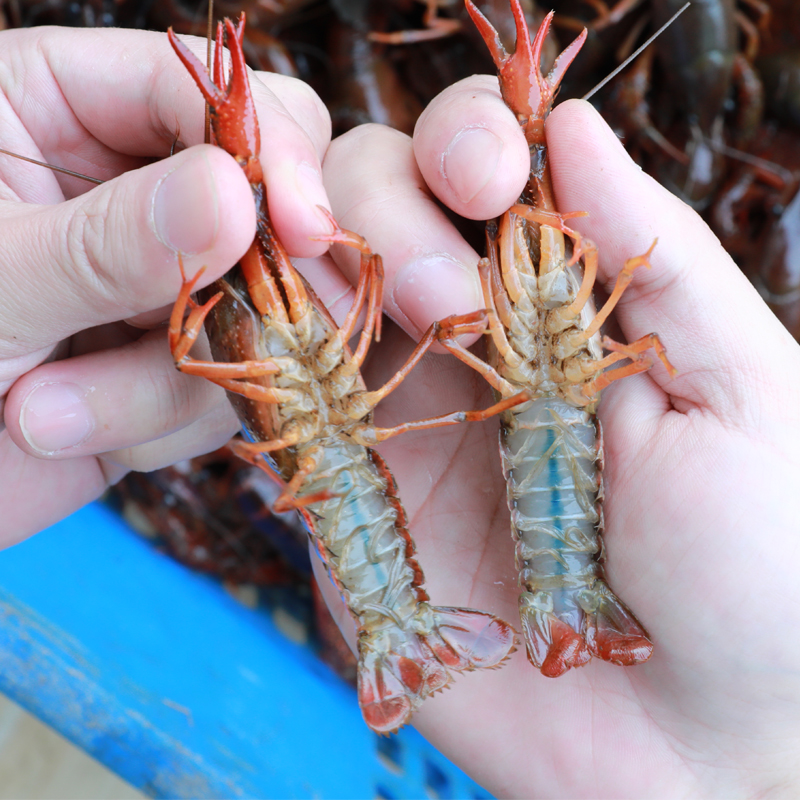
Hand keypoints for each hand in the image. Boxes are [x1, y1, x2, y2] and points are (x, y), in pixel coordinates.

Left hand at [0, 27, 332, 543]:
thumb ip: (107, 242)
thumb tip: (238, 198)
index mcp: (56, 109)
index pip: (200, 93)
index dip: (270, 151)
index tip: (307, 232)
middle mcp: (122, 191)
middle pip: (261, 200)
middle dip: (242, 282)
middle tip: (231, 329)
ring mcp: (156, 281)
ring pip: (251, 313)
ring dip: (161, 383)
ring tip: (42, 413)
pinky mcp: (171, 360)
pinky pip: (228, 384)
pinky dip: (159, 425)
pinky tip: (73, 432)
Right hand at [316, 85, 799, 796]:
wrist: (694, 745)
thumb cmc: (759, 567)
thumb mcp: (740, 389)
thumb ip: (653, 255)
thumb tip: (572, 125)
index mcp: (561, 300)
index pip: (481, 172)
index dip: (464, 143)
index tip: (488, 181)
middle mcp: (468, 341)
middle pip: (375, 209)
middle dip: (386, 213)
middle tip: (445, 304)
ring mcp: (398, 414)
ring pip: (308, 287)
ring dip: (308, 269)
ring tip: (352, 303)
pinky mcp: (346, 495)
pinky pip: (275, 404)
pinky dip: (257, 360)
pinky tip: (273, 347)